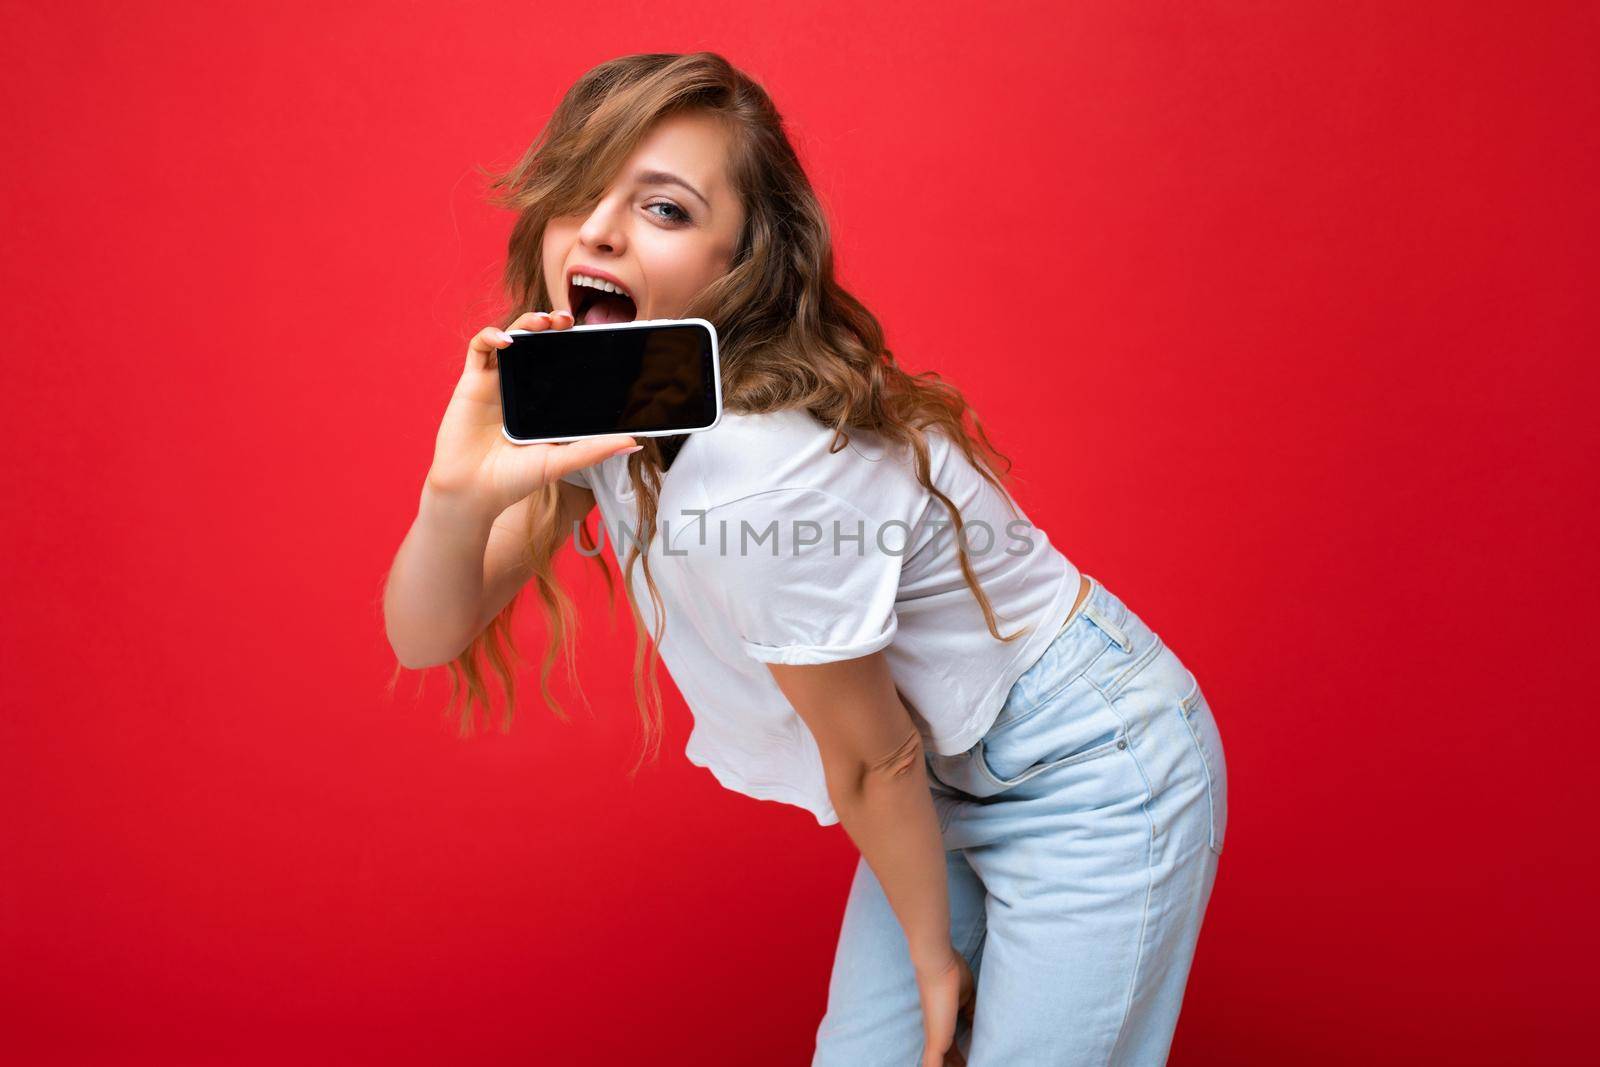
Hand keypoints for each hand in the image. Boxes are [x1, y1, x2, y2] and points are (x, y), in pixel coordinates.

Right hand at [426, 309, 637, 514]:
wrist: (473, 492)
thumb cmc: (514, 480)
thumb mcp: (561, 461)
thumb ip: (594, 450)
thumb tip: (633, 441)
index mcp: (542, 402)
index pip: (560, 364)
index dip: (574, 347)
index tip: (594, 338)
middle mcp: (520, 388)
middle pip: (537, 345)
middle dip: (553, 325)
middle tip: (570, 320)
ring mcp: (496, 383)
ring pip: (511, 339)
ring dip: (527, 323)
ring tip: (545, 321)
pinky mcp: (471, 383)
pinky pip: (479, 348)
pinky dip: (491, 336)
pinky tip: (507, 340)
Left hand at [916, 945, 975, 1065]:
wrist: (938, 966)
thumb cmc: (952, 974)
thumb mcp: (967, 996)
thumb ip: (972, 1010)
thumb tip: (980, 1021)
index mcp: (944, 1022)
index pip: (952, 1048)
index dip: (961, 1057)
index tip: (972, 1060)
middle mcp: (937, 1032)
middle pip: (946, 1058)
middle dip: (957, 1064)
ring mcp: (935, 1038)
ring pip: (939, 1064)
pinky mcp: (935, 1042)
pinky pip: (933, 1066)